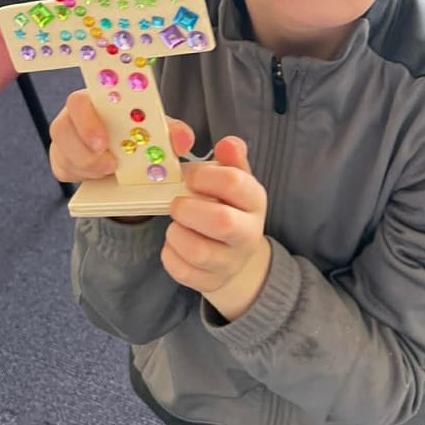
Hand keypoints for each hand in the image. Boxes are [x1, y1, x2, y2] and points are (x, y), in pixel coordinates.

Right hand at [48, 89, 193, 217]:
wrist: (134, 152)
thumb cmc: (142, 131)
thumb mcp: (158, 129)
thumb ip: (172, 131)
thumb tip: (182, 139)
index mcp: (95, 99)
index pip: (77, 101)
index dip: (86, 121)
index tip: (104, 142)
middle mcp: (74, 116)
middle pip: (60, 129)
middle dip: (85, 151)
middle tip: (111, 165)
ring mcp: (65, 139)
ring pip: (62, 154)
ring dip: (88, 167)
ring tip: (111, 171)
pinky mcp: (62, 161)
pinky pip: (64, 172)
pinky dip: (84, 177)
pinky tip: (101, 176)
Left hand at [162, 137, 270, 320]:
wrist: (234, 254)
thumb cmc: (227, 205)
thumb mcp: (233, 178)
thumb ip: (229, 158)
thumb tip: (229, 143)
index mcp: (255, 201)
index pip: (235, 183)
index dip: (205, 176)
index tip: (188, 176)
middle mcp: (249, 233)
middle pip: (222, 222)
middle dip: (189, 209)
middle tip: (176, 203)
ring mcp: (231, 262)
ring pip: (199, 252)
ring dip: (177, 233)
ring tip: (175, 224)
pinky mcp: (211, 282)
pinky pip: (184, 272)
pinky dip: (170, 255)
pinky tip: (174, 243)